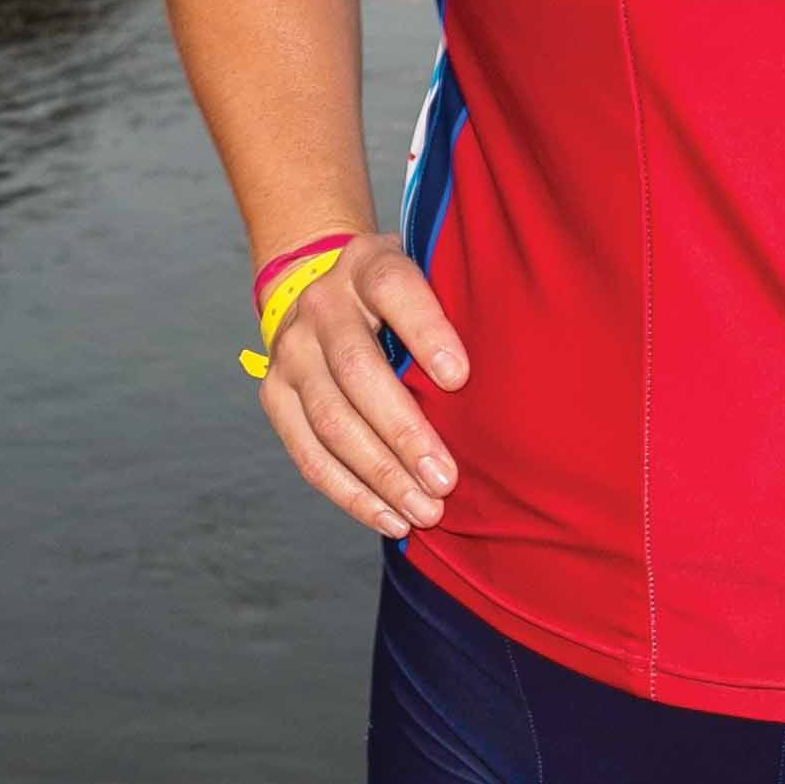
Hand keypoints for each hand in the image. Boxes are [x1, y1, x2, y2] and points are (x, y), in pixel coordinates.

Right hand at [249, 236, 468, 541]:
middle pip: (357, 369)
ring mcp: (290, 351)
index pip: (394, 290)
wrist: (322, 291)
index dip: (426, 330)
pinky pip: (308, 454)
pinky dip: (351, 493)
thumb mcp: (429, 281)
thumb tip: (510, 384)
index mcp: (366, 266)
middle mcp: (321, 305)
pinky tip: (390, 517)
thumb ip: (458, 313)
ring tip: (425, 509)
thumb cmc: (402, 302)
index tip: (459, 377)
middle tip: (446, 479)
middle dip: (404, 431)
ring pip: (330, 419)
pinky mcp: (274, 394)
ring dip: (380, 473)